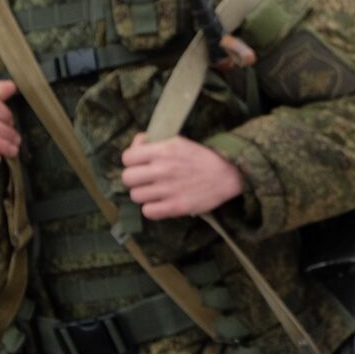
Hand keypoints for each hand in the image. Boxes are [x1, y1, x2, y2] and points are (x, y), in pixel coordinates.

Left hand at [121, 133, 243, 218]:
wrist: (227, 174)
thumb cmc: (202, 157)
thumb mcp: (179, 141)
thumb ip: (156, 143)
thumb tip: (137, 146)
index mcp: (163, 150)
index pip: (127, 157)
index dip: (132, 160)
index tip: (140, 162)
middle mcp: (162, 169)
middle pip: (127, 178)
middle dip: (135, 178)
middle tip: (146, 179)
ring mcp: (167, 190)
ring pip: (135, 196)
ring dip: (144, 194)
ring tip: (155, 191)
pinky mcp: (175, 207)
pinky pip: (148, 212)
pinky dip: (152, 209)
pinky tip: (160, 203)